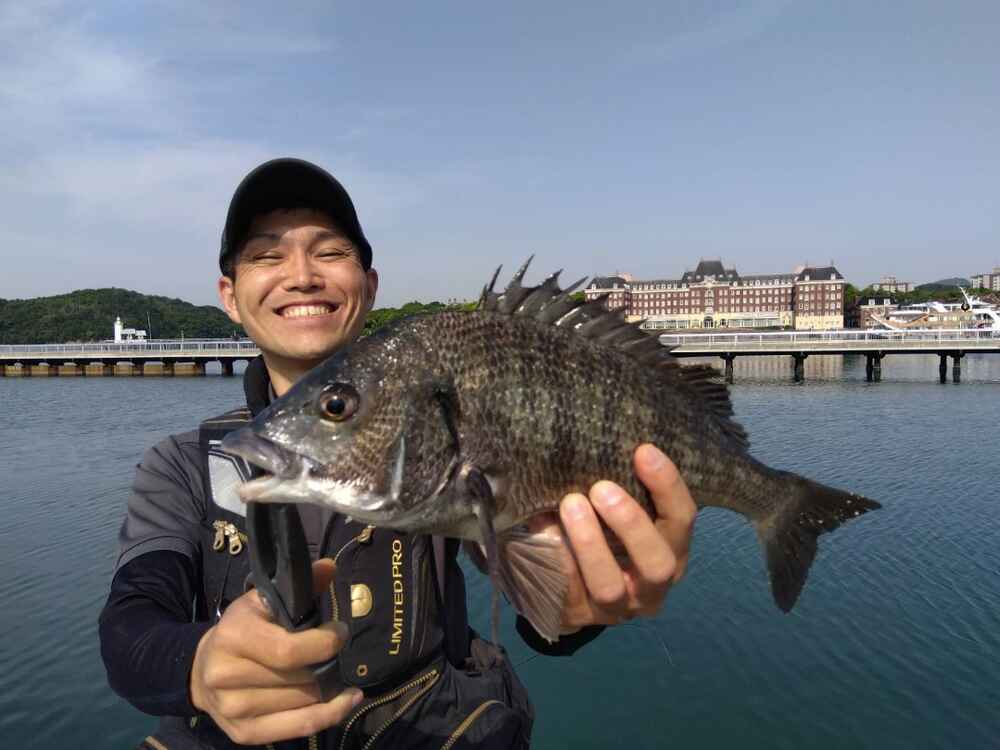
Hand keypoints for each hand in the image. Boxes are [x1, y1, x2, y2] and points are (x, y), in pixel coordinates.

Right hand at [189, 559, 361, 744]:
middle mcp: (228, 676)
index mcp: (233, 636)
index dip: (324, 642)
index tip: (340, 631)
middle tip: (336, 653)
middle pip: (300, 677)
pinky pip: (300, 728)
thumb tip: (330, 567)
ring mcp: (234, 709)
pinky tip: (347, 700)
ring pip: (304, 702)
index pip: (289, 650)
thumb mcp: (262, 601)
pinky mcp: (244, 734)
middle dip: (328, 663)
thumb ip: (298, 586)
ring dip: (328, 688)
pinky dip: (331, 714)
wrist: (201, 670)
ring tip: (334, 673)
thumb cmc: (241, 629)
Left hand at [530, 444, 695, 631]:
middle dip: (631, 525)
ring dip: (590, 544)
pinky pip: (565, 591)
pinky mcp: (576, 616)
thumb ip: (625, 485)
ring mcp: (614, 608)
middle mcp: (650, 586)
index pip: (683, 520)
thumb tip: (606, 440)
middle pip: (657, 564)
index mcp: (671, 551)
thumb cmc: (604, 528)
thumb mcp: (622, 509)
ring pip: (609, 585)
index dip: (667, 487)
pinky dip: (555, 557)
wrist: (570, 584)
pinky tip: (542, 526)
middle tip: (602, 488)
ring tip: (571, 504)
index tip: (643, 451)